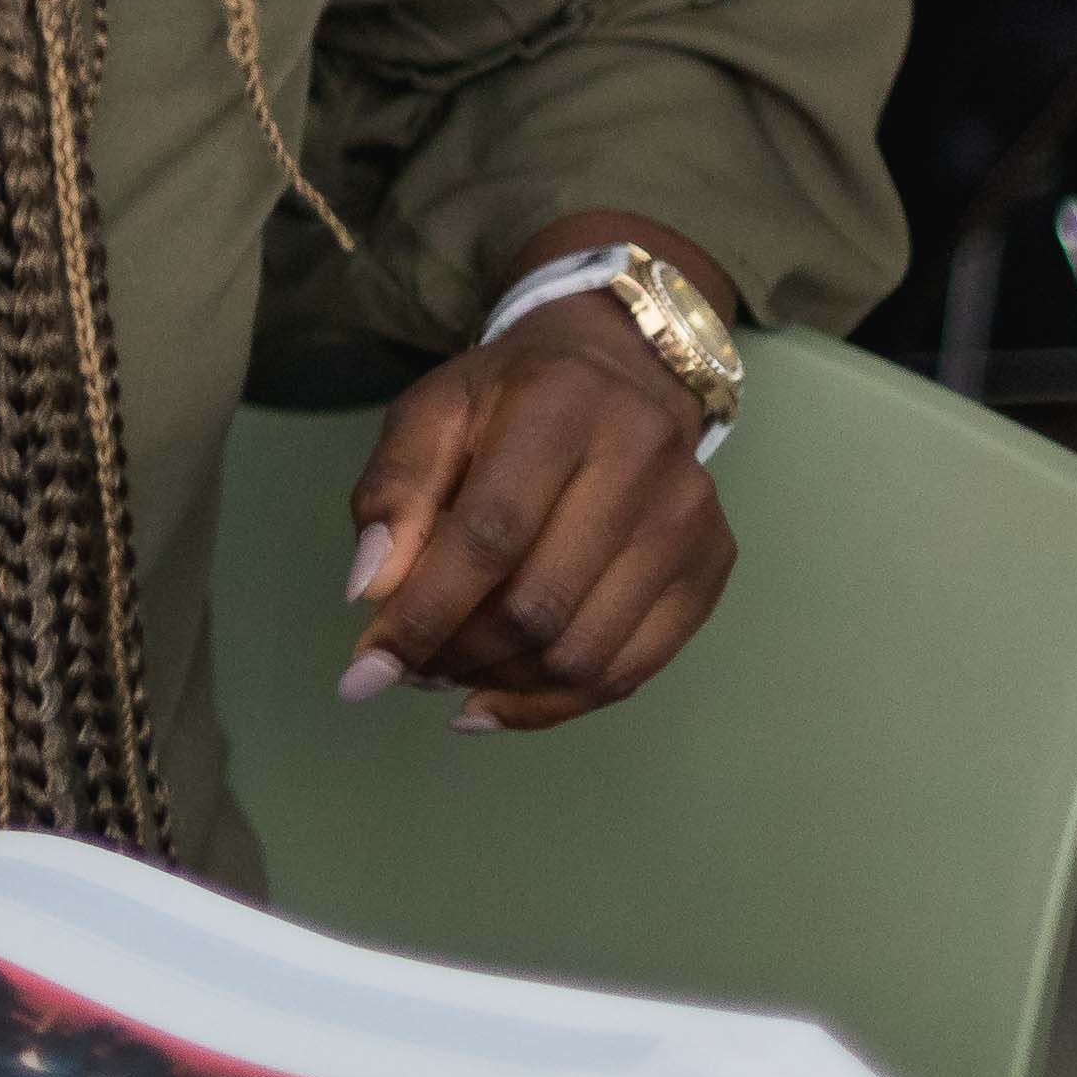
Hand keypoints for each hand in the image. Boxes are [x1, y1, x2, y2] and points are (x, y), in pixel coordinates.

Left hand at [341, 265, 737, 732]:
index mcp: (561, 407)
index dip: (424, 615)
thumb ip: (392, 494)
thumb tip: (368, 593)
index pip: (489, 537)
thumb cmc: (508, 399)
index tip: (365, 671)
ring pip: (583, 653)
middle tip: (410, 667)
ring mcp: (689, 519)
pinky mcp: (711, 565)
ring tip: (449, 673)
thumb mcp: (431, 415)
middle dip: (456, 655)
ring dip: (500, 684)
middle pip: (538, 605)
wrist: (621, 372)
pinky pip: (631, 672)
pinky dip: (554, 703)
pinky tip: (498, 698)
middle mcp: (643, 460)